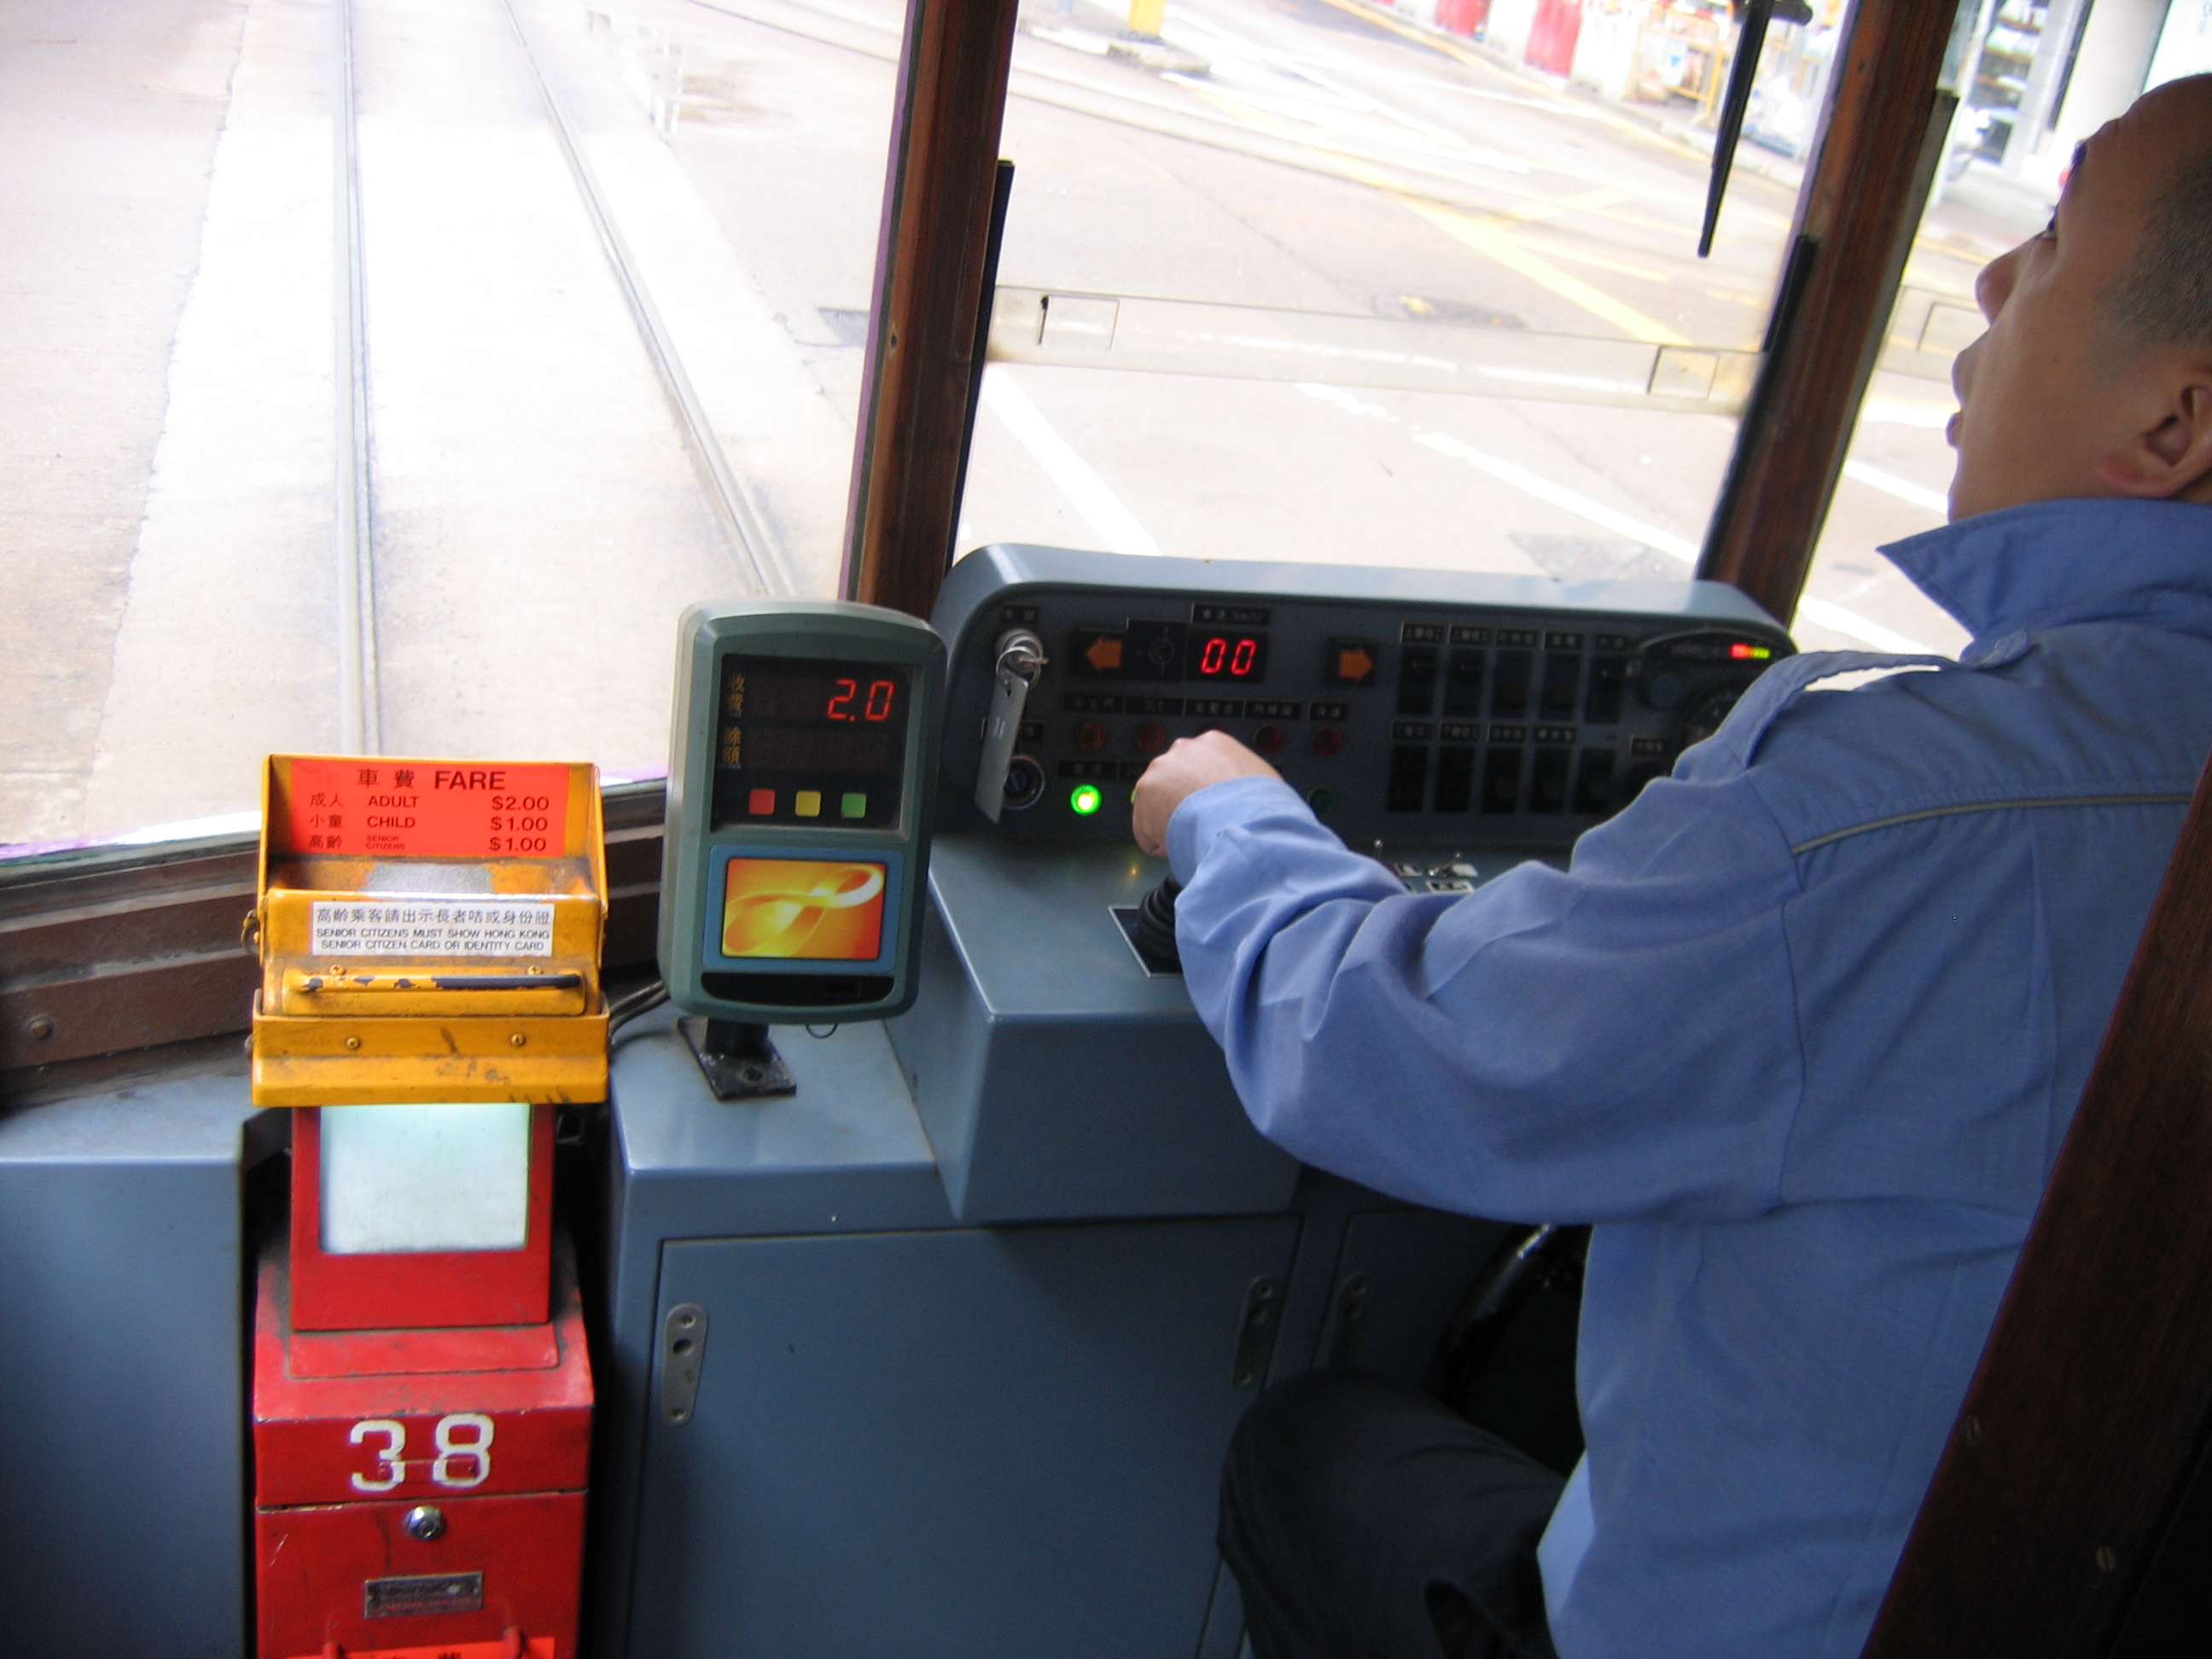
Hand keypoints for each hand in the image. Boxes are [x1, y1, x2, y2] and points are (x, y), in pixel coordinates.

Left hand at [1132, 731, 1280, 857]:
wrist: (1239, 816)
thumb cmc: (1258, 804)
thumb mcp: (1262, 783)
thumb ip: (1245, 784)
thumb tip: (1250, 800)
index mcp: (1214, 743)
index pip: (1199, 765)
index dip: (1202, 792)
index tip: (1208, 808)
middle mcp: (1183, 749)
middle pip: (1174, 779)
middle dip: (1182, 802)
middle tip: (1197, 824)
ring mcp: (1161, 768)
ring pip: (1157, 803)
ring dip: (1170, 822)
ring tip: (1190, 838)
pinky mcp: (1144, 793)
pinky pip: (1146, 829)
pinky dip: (1158, 842)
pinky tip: (1178, 847)